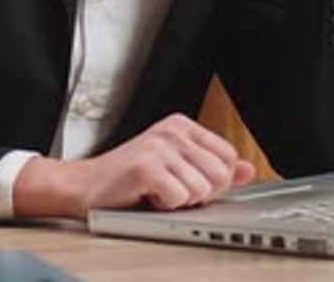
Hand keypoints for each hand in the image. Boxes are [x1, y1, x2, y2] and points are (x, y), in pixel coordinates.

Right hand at [13, 114, 254, 219]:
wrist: (86, 186)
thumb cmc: (130, 180)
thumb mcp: (177, 168)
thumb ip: (214, 168)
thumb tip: (247, 170)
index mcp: (182, 126)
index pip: (227, 155)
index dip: (213, 180)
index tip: (189, 181)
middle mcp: (172, 131)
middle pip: (219, 174)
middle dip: (199, 193)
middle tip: (171, 189)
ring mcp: (159, 147)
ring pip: (201, 189)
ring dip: (180, 201)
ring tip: (158, 192)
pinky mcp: (147, 167)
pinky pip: (180, 199)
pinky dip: (165, 207)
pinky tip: (148, 197)